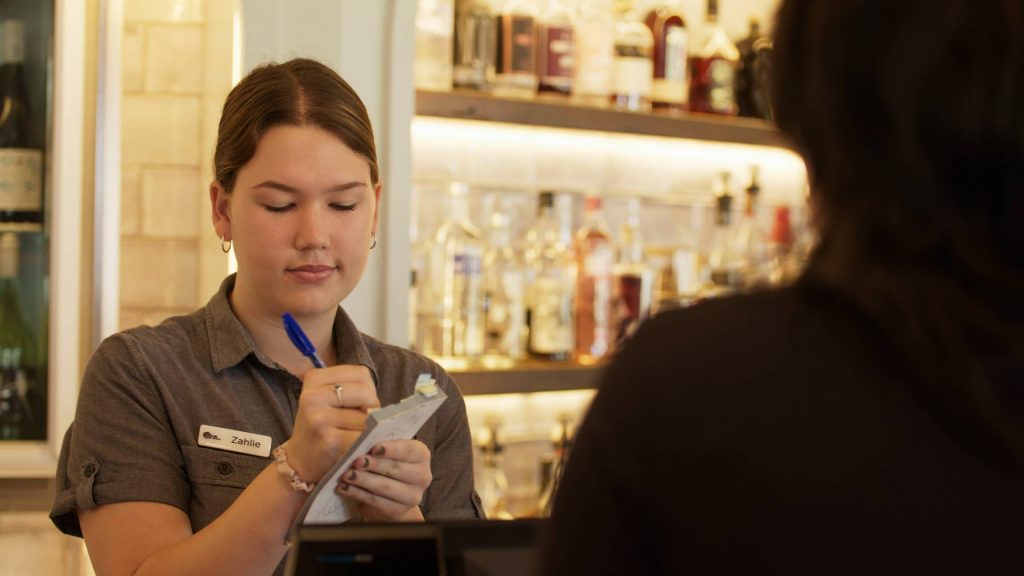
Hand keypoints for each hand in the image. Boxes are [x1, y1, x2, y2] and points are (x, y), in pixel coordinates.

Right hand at [287, 364, 380, 483]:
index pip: (361, 374)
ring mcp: (319, 418)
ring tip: (356, 436)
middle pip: (366, 393)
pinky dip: (368, 444)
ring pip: (367, 417)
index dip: (368, 390)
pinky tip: (359, 448)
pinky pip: (363, 438)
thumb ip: (355, 392)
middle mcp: (313, 396)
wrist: (302, 460)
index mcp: (315, 378)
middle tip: (361, 423)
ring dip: (370, 429)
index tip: (359, 404)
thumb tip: (384, 408)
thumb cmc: (323, 426)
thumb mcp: (331, 399)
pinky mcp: (329, 440)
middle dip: (372, 409)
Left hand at [337, 439, 431, 521]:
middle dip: (374, 465)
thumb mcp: (388, 451)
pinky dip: (357, 493)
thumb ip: (380, 445)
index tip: (374, 448)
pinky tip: (345, 487)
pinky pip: (375, 501)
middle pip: (396, 469)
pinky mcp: (397, 510)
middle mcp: (421, 476)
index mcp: (421, 455)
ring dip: (363, 480)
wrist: (394, 495)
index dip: (391, 449)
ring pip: (385, 487)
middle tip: (356, 462)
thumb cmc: (388, 464)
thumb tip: (363, 442)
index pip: (409, 450)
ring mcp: (412, 496)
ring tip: (346, 475)